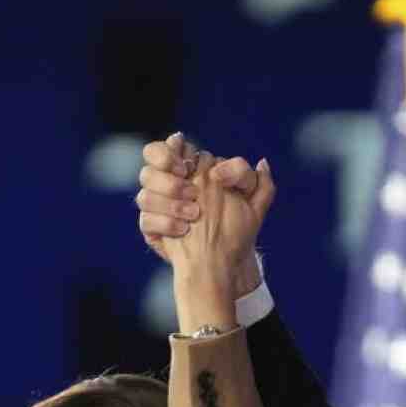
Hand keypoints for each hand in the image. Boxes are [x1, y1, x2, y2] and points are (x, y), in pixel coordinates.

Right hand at [136, 133, 274, 296]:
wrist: (226, 260)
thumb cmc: (238, 229)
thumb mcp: (254, 204)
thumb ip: (254, 179)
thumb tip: (260, 161)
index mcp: (193, 169)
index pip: (171, 146)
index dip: (172, 151)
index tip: (187, 166)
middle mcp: (171, 183)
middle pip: (150, 164)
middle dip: (170, 178)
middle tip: (192, 192)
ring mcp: (159, 205)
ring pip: (144, 191)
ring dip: (169, 200)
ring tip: (194, 214)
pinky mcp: (152, 227)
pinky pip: (145, 219)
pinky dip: (164, 223)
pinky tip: (183, 230)